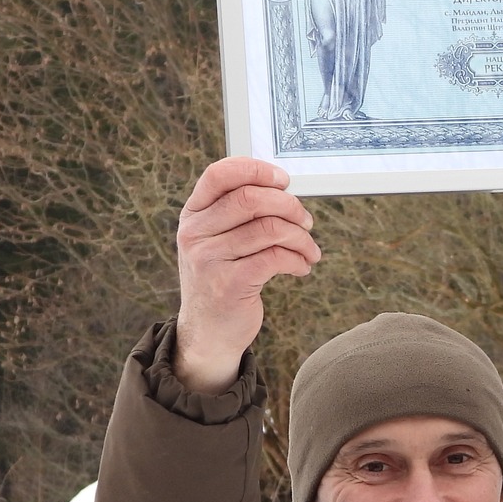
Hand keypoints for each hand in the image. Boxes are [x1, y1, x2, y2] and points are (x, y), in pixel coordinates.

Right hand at [174, 157, 321, 392]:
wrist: (208, 331)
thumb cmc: (221, 278)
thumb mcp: (217, 240)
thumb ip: (238, 213)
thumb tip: (282, 188)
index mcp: (193, 214)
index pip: (220, 174)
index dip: (257, 170)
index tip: (283, 180)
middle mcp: (196, 233)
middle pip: (251, 198)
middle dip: (289, 206)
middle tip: (306, 221)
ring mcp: (210, 259)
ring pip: (270, 228)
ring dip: (300, 237)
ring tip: (309, 249)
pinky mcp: (230, 284)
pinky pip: (276, 258)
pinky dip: (298, 259)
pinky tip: (301, 267)